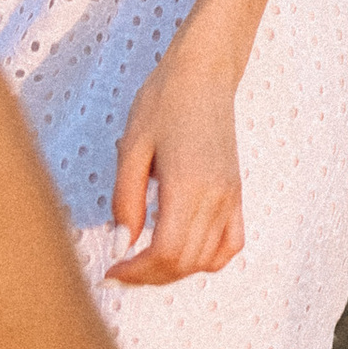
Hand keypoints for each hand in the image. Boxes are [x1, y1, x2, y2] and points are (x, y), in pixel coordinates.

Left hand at [108, 27, 245, 285]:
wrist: (204, 72)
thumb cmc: (163, 101)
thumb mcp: (131, 146)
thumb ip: (126, 200)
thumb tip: (122, 244)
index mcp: (188, 185)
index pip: (166, 252)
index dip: (136, 272)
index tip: (111, 269)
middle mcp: (215, 196)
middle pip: (185, 262)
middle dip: (149, 276)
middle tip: (120, 269)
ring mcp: (231, 196)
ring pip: (207, 259)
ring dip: (174, 271)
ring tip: (145, 262)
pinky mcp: (236, 192)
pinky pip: (231, 244)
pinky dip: (208, 259)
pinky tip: (183, 253)